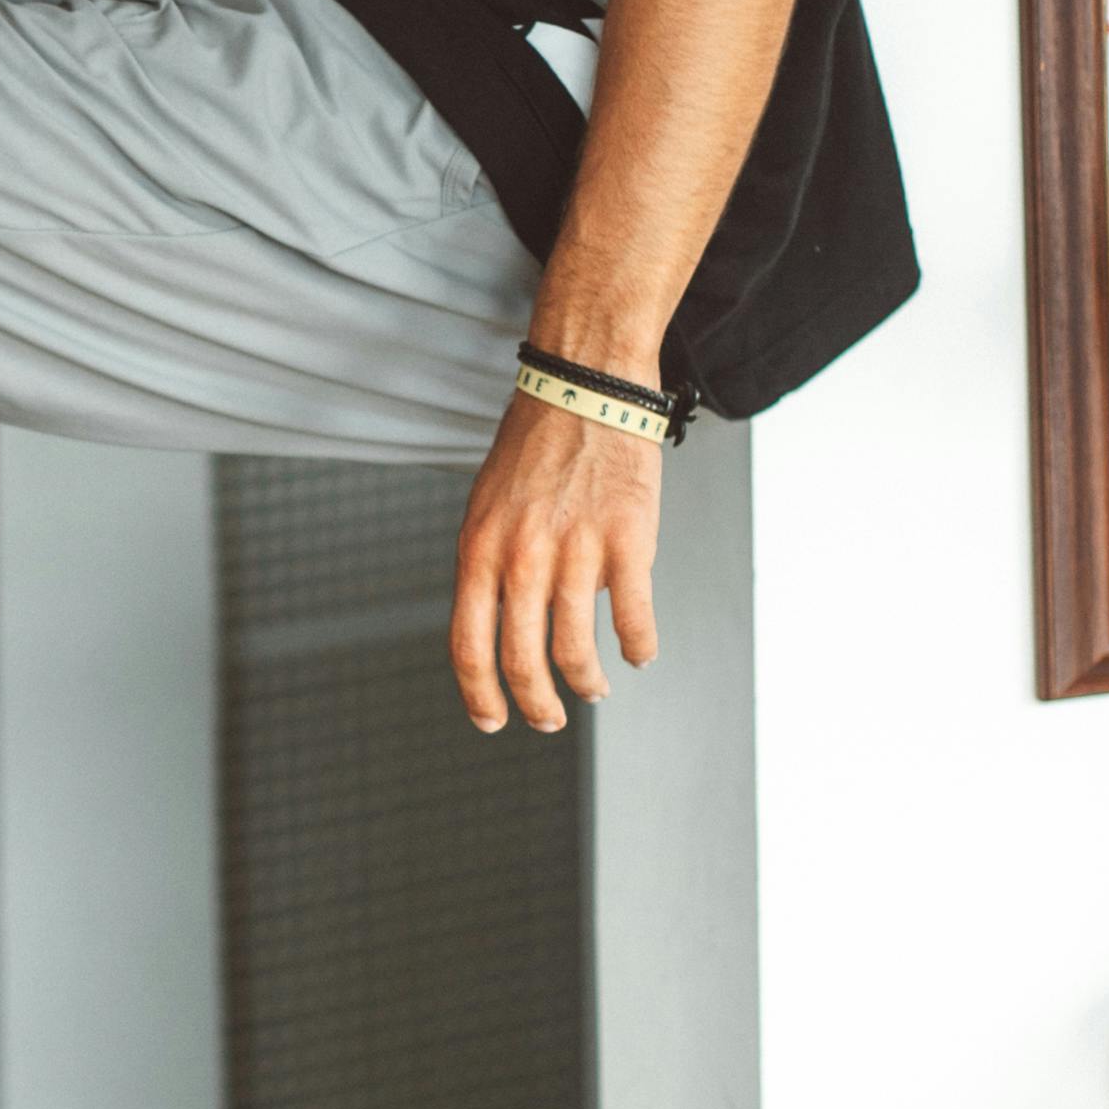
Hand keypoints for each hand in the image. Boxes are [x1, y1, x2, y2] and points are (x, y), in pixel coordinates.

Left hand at [449, 392, 662, 732]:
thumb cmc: (534, 446)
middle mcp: (522, 557)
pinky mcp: (629, 542)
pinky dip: (639, 647)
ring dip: (588, 682)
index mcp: (479, 549)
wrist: (585, 387)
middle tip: (549, 720)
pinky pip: (634, 618)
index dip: (479, 695)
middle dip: (537, 704)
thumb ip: (490, 566)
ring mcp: (576, 552)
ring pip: (578, 650)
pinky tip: (639, 653)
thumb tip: (503, 624)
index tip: (491, 720)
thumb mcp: (487, 507)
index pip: (468, 646)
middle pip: (523, 660)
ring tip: (595, 688)